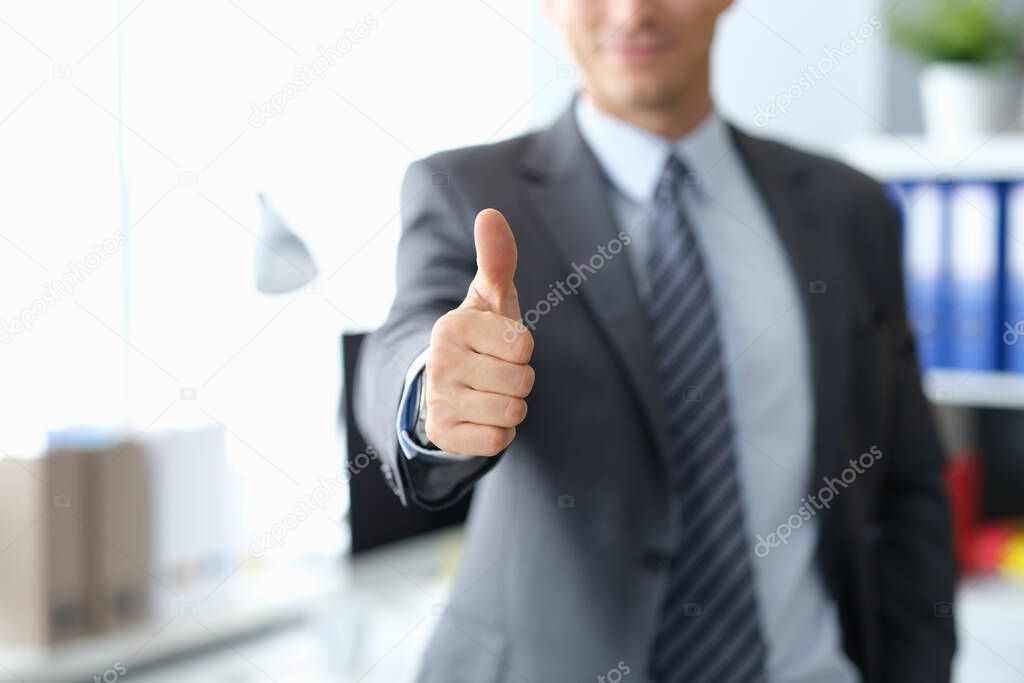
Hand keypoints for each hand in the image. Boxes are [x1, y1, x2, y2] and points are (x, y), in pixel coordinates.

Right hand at [423, 208, 534, 455]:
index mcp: (453, 326)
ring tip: (489, 393)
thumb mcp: (490, 299)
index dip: (521, 349)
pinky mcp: (442, 434)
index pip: (523, 345)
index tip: (499, 346)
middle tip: (495, 373)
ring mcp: (438, 400)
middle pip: (522, 380)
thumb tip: (490, 213)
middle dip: (519, 379)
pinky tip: (481, 417)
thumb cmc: (481, 337)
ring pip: (512, 411)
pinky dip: (499, 432)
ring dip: (511, 406)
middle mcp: (439, 362)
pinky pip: (497, 440)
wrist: (446, 388)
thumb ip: (496, 260)